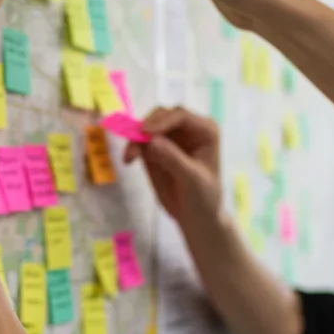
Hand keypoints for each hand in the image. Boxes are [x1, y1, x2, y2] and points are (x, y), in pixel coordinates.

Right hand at [121, 107, 221, 227]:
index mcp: (205, 130)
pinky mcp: (155, 149)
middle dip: (146, 127)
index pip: (181, 116)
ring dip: (135, 138)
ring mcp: (170, 138)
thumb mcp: (192, 180)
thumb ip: (173, 159)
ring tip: (129, 157)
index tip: (144, 133)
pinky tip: (128, 160)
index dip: (162, 121)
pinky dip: (132, 147)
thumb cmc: (203, 197)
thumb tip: (151, 141)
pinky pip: (140, 141)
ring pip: (147, 126)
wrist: (195, 217)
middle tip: (134, 144)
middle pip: (161, 116)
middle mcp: (187, 129)